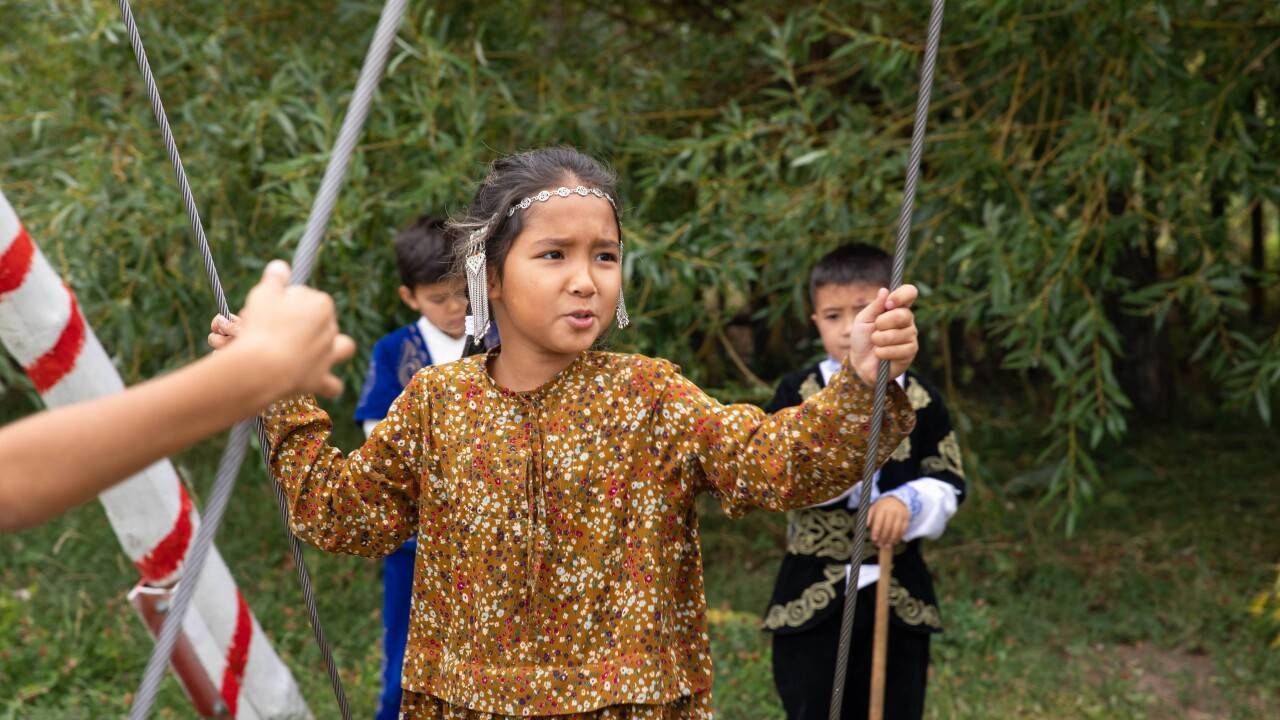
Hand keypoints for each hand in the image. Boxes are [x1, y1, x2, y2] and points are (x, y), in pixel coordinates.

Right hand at [211, 260, 354, 397]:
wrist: (265, 366)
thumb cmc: (263, 325)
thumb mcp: (264, 294)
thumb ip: (274, 279)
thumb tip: (281, 266)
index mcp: (322, 304)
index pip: (306, 296)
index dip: (286, 302)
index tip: (270, 308)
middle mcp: (332, 328)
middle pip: (320, 321)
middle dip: (301, 324)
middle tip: (273, 329)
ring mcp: (329, 355)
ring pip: (343, 347)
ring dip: (334, 348)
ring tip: (316, 350)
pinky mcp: (321, 379)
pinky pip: (334, 385)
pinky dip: (328, 384)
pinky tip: (319, 382)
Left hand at [848, 285, 918, 385]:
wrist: (860, 362)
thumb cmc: (862, 339)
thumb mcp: (863, 320)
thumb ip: (874, 306)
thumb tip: (884, 290)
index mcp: (897, 308)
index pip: (909, 292)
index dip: (901, 295)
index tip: (888, 304)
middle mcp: (907, 320)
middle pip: (903, 315)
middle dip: (882, 323)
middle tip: (875, 329)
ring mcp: (911, 336)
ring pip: (897, 334)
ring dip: (879, 340)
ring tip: (876, 344)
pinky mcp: (910, 352)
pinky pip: (897, 349)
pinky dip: (882, 352)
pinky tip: (880, 354)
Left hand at [869, 495, 908, 546]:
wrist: (897, 500)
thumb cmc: (882, 507)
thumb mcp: (874, 508)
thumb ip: (868, 516)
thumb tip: (865, 525)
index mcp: (882, 508)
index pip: (879, 521)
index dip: (876, 531)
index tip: (874, 539)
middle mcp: (892, 511)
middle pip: (888, 527)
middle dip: (883, 538)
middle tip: (879, 545)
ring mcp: (900, 515)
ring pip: (896, 530)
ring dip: (891, 540)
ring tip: (886, 545)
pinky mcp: (906, 519)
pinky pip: (903, 530)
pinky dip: (898, 537)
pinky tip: (894, 542)